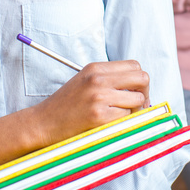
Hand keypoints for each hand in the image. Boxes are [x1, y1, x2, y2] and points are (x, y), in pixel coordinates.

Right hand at [32, 60, 149, 145]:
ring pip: (138, 100)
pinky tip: (110, 123)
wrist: (43, 123)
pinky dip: (123, 122)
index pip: (134, 65)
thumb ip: (109, 79)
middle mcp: (98, 79)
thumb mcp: (85, 81)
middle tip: (139, 104)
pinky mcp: (99, 116)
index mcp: (95, 68)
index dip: (140, 79)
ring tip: (120, 115)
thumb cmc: (65, 105)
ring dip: (134, 110)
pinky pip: (127, 117)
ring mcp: (99, 97)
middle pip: (142, 78)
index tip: (137, 91)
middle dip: (145, 92)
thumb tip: (139, 86)